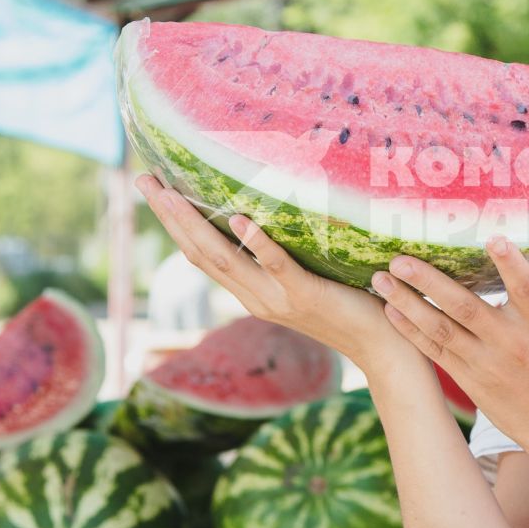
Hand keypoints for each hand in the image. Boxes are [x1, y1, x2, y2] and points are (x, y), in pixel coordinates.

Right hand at [135, 174, 421, 378]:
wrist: (385, 347)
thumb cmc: (352, 305)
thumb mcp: (307, 280)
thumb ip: (283, 259)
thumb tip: (268, 216)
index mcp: (252, 291)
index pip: (201, 253)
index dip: (174, 223)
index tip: (154, 188)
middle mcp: (255, 297)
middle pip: (200, 252)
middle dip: (170, 216)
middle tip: (143, 180)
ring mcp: (277, 298)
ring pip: (225, 259)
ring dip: (195, 224)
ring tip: (171, 193)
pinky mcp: (306, 295)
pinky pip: (277, 267)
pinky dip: (256, 242)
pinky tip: (239, 217)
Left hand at [371, 236, 528, 451]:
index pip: (527, 289)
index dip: (510, 265)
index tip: (492, 239)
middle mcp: (513, 343)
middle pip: (466, 307)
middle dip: (430, 282)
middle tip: (400, 259)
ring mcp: (487, 364)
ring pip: (442, 329)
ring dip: (408, 303)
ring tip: (381, 280)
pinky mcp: (471, 381)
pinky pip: (436, 352)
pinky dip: (412, 331)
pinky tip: (391, 311)